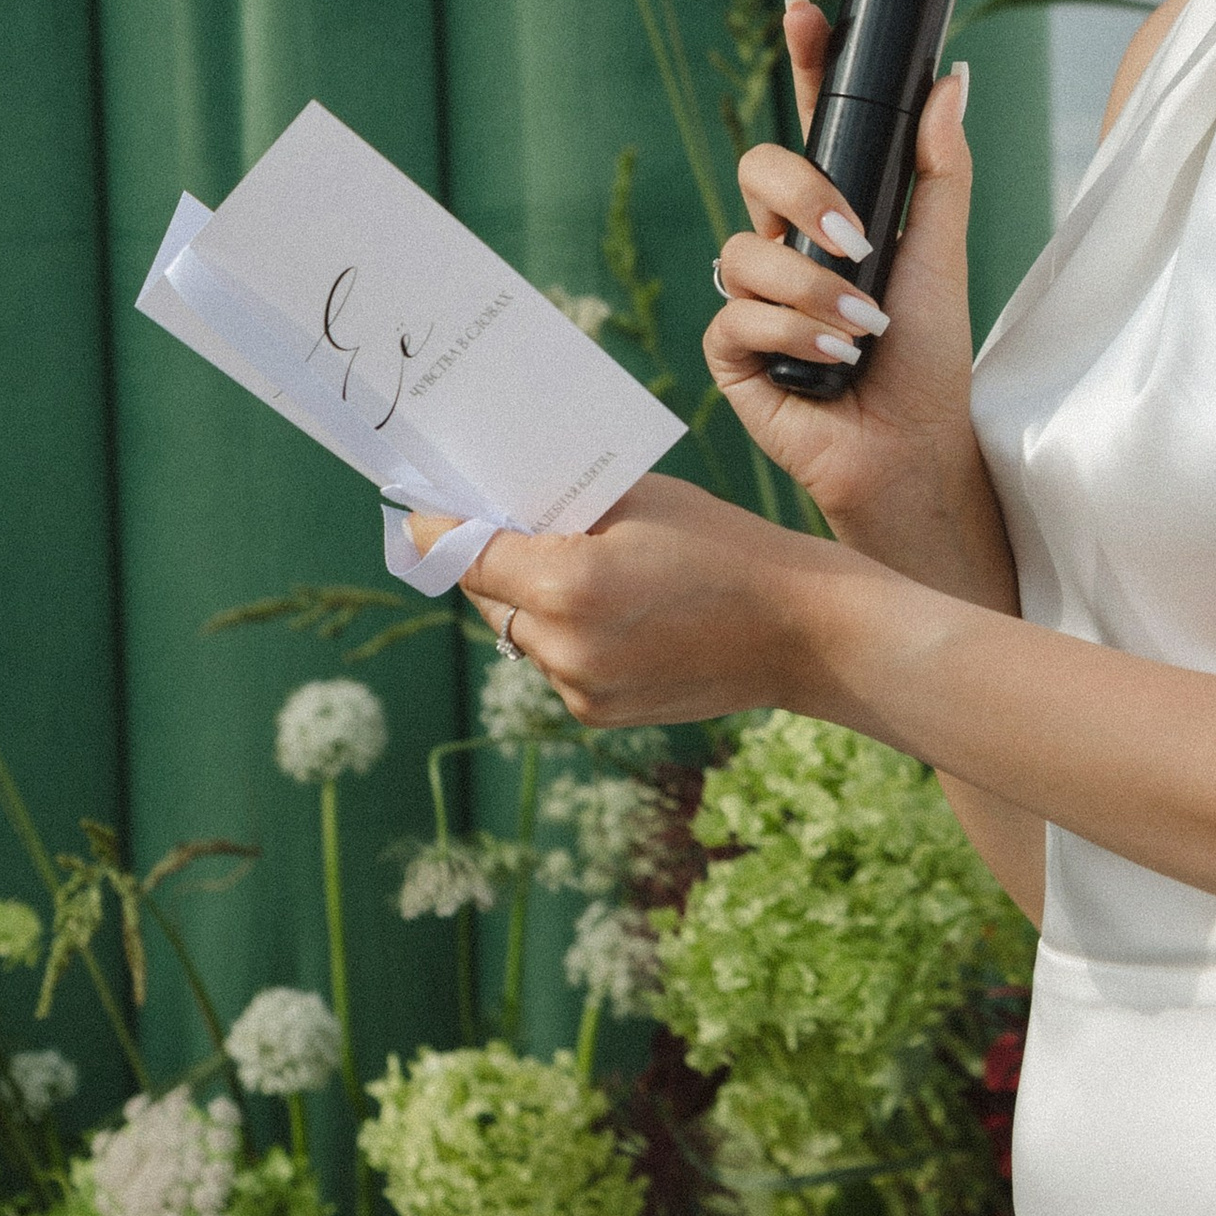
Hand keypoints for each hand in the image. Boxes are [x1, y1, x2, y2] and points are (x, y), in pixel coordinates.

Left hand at [406, 476, 847, 728]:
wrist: (800, 629)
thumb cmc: (722, 542)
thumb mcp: (637, 500)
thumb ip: (560, 505)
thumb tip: (496, 504)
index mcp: (566, 581)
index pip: (468, 553)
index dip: (437, 528)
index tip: (415, 512)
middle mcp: (562, 644)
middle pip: (485, 595)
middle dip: (487, 560)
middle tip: (490, 522)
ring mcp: (579, 688)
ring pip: (517, 633)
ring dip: (524, 601)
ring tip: (565, 564)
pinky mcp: (597, 714)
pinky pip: (553, 664)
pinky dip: (561, 635)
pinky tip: (606, 608)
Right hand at [703, 0, 984, 551]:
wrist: (913, 449)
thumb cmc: (929, 358)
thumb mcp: (942, 252)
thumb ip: (941, 167)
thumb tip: (952, 77)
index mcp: (835, 208)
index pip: (811, 120)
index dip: (802, 59)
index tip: (806, 7)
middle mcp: (786, 242)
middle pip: (758, 167)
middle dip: (802, 194)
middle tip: (858, 238)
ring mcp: (753, 294)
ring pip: (745, 250)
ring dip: (813, 290)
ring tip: (864, 327)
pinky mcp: (733, 351)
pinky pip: (736, 316)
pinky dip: (792, 334)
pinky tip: (833, 359)